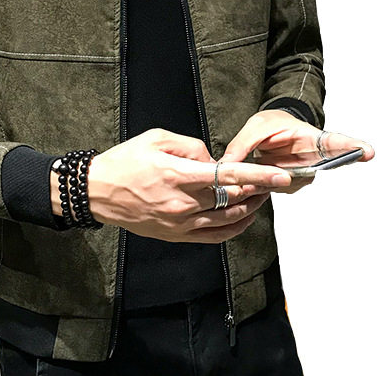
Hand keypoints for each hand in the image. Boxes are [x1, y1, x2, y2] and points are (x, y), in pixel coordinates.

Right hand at [65, 128, 293, 243]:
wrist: (96, 192)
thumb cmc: (124, 161)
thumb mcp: (156, 138)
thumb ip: (191, 145)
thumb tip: (212, 159)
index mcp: (178, 174)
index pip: (228, 175)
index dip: (258, 176)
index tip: (280, 176)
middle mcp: (182, 202)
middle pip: (232, 198)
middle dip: (257, 188)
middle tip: (272, 180)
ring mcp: (180, 223)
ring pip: (227, 219)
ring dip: (249, 208)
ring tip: (261, 196)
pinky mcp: (175, 235)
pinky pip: (213, 236)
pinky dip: (233, 228)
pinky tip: (243, 218)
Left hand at [220, 109, 374, 194]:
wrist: (269, 132)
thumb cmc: (271, 124)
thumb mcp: (255, 127)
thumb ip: (243, 144)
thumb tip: (226, 165)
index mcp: (313, 138)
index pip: (336, 143)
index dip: (352, 148)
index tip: (368, 151)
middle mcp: (313, 160)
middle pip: (319, 170)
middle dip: (307, 172)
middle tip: (303, 171)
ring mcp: (301, 175)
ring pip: (287, 184)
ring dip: (269, 181)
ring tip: (254, 164)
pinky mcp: (287, 185)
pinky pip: (274, 189)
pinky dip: (259, 185)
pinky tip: (250, 177)